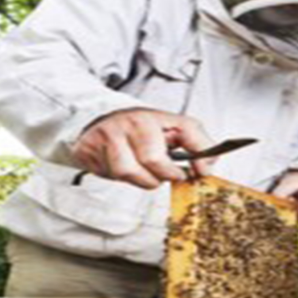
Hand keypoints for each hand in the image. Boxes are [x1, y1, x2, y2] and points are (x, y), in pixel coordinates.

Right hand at [72, 108, 215, 188]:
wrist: (103, 123)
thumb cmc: (142, 130)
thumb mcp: (174, 130)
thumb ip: (197, 145)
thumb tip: (208, 167)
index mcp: (155, 116)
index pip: (186, 130)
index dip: (198, 153)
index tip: (198, 171)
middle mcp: (130, 122)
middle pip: (152, 159)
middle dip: (164, 174)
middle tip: (169, 175)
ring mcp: (107, 135)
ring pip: (127, 172)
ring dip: (142, 180)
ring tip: (147, 173)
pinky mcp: (89, 149)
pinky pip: (109, 175)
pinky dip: (122, 179)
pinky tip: (126, 169)